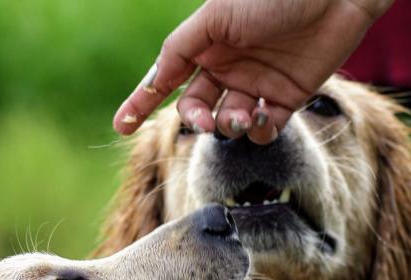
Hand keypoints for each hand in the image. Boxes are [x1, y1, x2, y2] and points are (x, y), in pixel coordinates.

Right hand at [113, 0, 392, 143]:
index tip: (122, 126)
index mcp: (206, 43)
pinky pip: (264, 128)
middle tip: (206, 122)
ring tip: (242, 117)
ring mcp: (258, 83)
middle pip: (198, 107)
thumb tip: (158, 78)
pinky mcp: (289, 96)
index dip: (141, 101)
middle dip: (197, 120)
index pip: (167, 78)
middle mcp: (228, 65)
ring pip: (229, 121)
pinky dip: (259, 131)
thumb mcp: (216, 17)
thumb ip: (182, 47)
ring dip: (229, 127)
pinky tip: (263, 117)